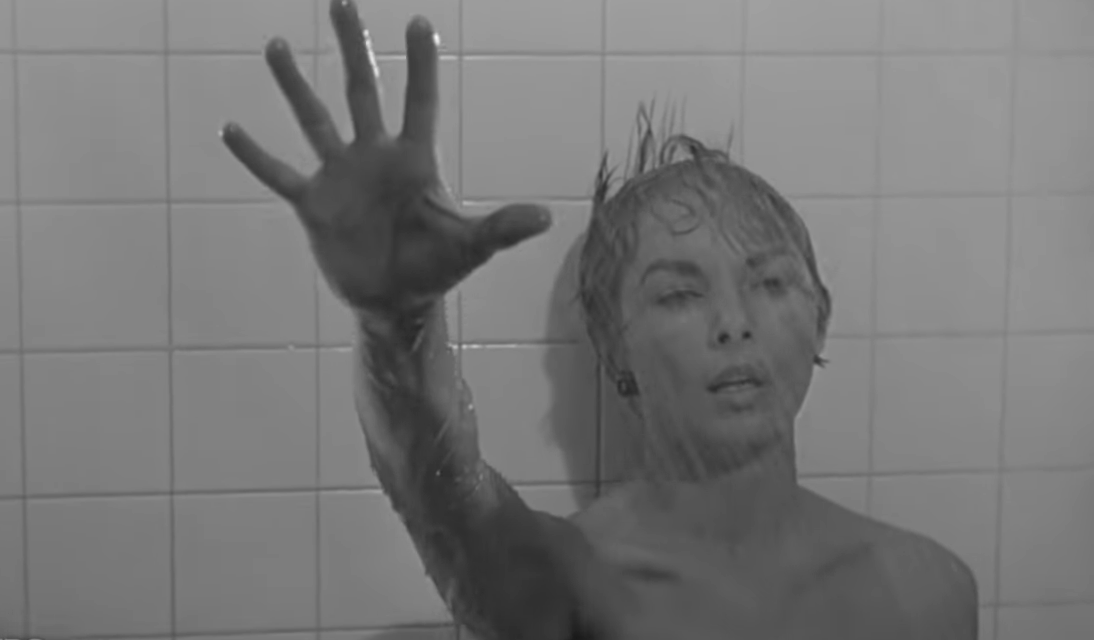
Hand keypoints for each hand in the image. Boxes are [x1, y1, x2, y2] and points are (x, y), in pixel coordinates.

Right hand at [221, 0, 550, 316]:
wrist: (396, 301)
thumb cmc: (437, 268)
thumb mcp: (469, 246)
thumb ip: (501, 228)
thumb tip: (546, 217)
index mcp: (414, 160)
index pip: (419, 101)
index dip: (420, 64)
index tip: (419, 21)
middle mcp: (374, 157)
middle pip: (362, 90)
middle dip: (353, 46)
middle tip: (341, 1)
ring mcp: (340, 176)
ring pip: (315, 119)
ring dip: (294, 84)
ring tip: (277, 45)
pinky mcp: (313, 204)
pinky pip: (279, 174)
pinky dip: (254, 155)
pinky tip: (229, 127)